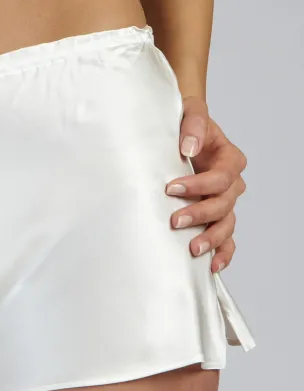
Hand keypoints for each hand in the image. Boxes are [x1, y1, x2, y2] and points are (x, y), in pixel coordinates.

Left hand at [165, 96, 246, 272]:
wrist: (177, 135)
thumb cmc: (184, 124)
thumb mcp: (189, 113)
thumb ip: (193, 125)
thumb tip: (189, 147)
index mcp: (229, 159)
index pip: (221, 177)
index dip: (199, 184)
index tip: (171, 187)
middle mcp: (230, 183)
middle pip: (223, 204)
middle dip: (200, 214)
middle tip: (174, 220)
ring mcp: (223, 203)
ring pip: (226, 225)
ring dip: (211, 238)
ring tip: (192, 248)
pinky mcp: (213, 217)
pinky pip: (226, 239)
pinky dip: (222, 253)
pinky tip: (211, 266)